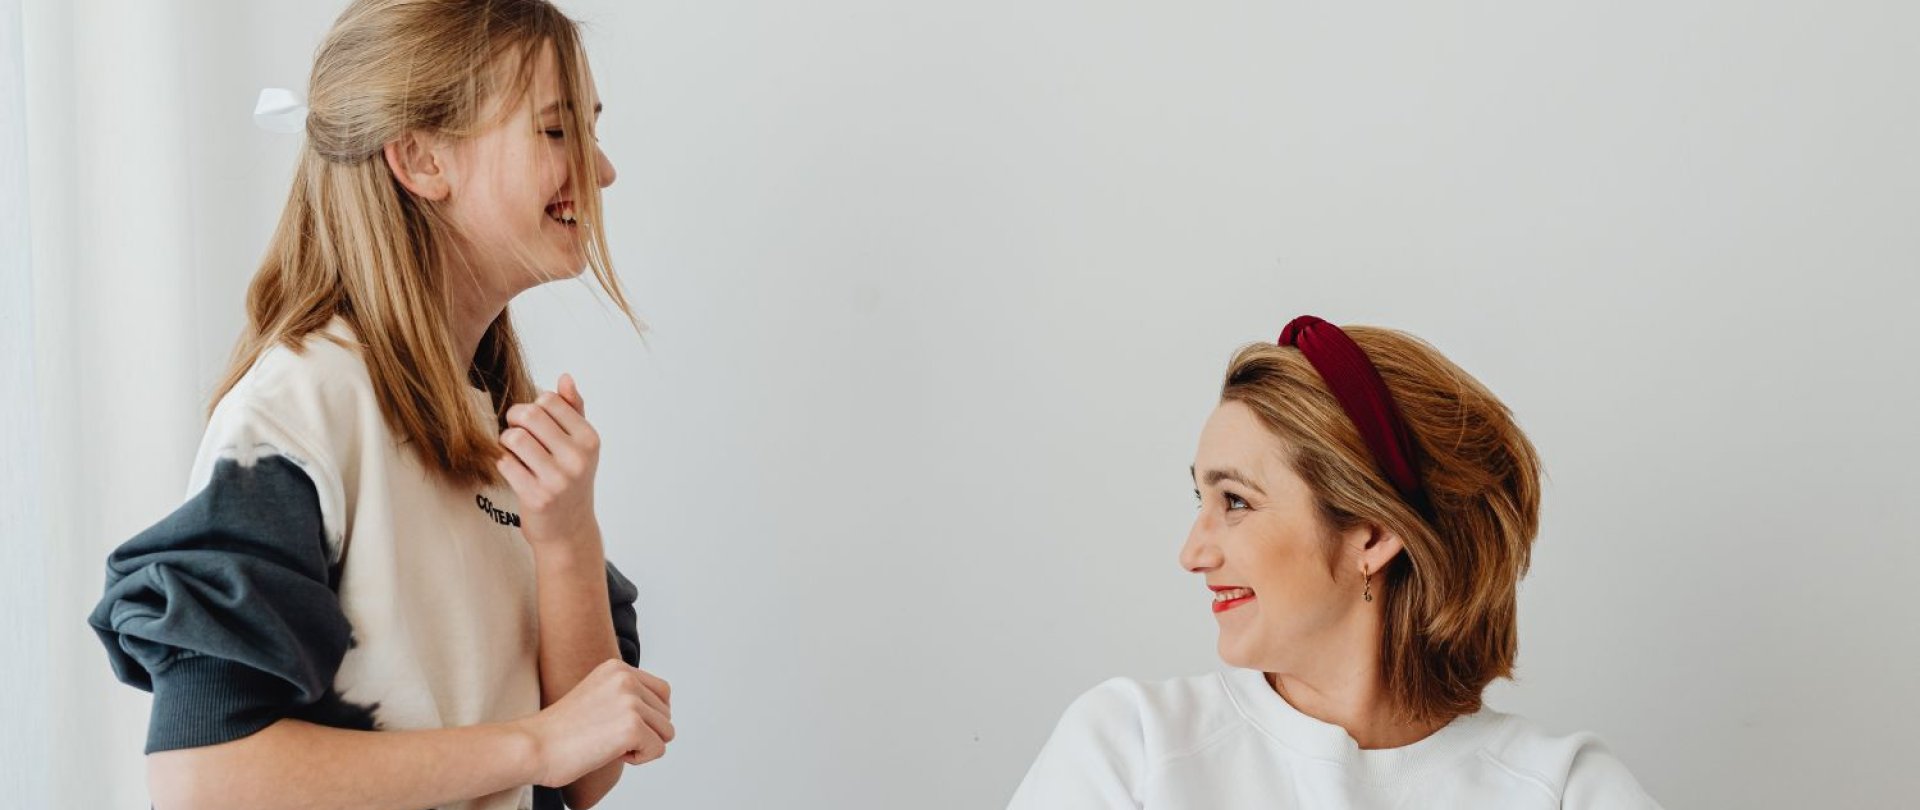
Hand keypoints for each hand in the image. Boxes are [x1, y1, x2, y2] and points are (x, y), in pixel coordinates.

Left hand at [497, 373, 600, 550]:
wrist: (569, 530)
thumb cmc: (570, 481)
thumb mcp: (580, 446)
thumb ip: (573, 410)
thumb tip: (565, 377)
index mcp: (589, 439)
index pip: (549, 400)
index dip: (533, 406)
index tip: (532, 422)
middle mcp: (578, 458)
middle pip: (529, 415)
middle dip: (514, 418)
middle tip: (514, 431)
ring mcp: (558, 479)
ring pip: (514, 438)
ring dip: (506, 442)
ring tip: (514, 451)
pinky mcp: (537, 497)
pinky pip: (505, 463)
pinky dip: (504, 464)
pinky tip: (514, 471)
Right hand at [516, 659, 673, 786]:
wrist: (532, 747)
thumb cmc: (560, 732)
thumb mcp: (597, 697)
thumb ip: (627, 696)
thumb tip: (663, 713)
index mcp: (617, 667)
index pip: (662, 693)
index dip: (647, 717)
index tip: (615, 725)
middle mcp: (626, 678)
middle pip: (666, 714)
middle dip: (645, 732)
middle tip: (607, 737)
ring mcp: (630, 700)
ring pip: (666, 733)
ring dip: (642, 746)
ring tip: (607, 743)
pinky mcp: (632, 726)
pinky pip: (658, 750)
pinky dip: (639, 759)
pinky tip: (609, 753)